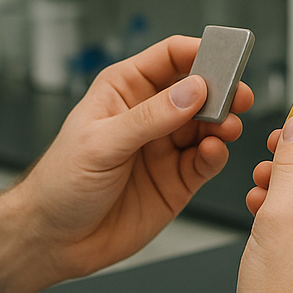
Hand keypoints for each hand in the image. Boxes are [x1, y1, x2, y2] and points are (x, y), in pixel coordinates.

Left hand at [0, 35, 252, 292]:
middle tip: (238, 96)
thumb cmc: (60, 183)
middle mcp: (150, 114)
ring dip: (223, 123)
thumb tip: (192, 91)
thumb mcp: (100, 143)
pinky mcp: (178, 180)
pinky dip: (216, 154)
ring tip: (226, 127)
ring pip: (209, 124)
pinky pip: (207, 160)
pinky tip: (212, 153)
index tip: (225, 55)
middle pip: (199, 89)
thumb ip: (149, 118)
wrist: (54, 240)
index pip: (171, 57)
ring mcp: (166, 147)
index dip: (200, 52)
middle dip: (222, 89)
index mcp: (125, 89)